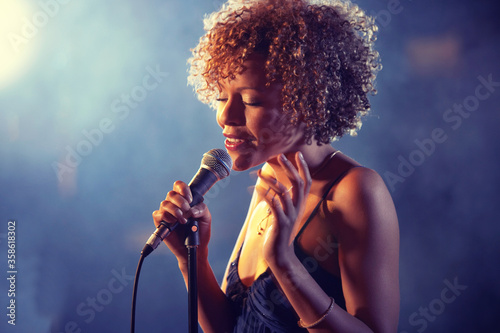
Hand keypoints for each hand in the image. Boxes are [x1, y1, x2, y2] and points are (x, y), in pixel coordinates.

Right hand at [152, 180, 211, 262]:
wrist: (195, 248)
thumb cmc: (200, 231)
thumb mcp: (206, 218)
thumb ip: (201, 209)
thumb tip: (191, 210)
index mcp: (184, 200)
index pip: (178, 186)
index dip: (183, 189)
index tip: (190, 199)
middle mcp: (174, 205)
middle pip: (171, 194)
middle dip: (181, 202)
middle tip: (187, 211)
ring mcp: (167, 213)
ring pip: (164, 203)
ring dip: (175, 210)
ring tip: (182, 220)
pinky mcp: (160, 223)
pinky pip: (157, 214)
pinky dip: (165, 216)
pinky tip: (173, 223)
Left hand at [256, 152, 311, 266]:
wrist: (280, 255)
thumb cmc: (279, 232)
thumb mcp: (283, 213)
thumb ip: (281, 200)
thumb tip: (272, 186)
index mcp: (300, 204)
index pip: (306, 182)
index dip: (303, 167)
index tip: (297, 154)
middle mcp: (298, 208)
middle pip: (299, 183)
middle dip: (290, 168)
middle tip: (280, 155)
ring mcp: (290, 216)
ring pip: (284, 192)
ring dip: (271, 180)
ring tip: (257, 173)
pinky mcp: (281, 223)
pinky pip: (274, 205)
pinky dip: (265, 194)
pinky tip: (255, 188)